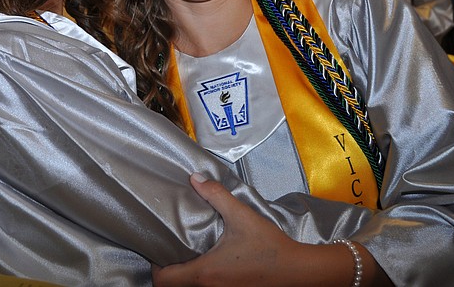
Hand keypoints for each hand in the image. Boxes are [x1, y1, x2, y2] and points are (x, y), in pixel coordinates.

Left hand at [152, 174, 389, 286]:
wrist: (297, 270)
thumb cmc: (268, 245)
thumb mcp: (241, 216)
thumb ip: (216, 195)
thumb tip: (194, 177)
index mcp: (205, 272)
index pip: (163, 280)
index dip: (156, 266)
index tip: (159, 248)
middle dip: (167, 271)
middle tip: (171, 250)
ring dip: (183, 276)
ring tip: (186, 253)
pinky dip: (199, 279)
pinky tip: (208, 262)